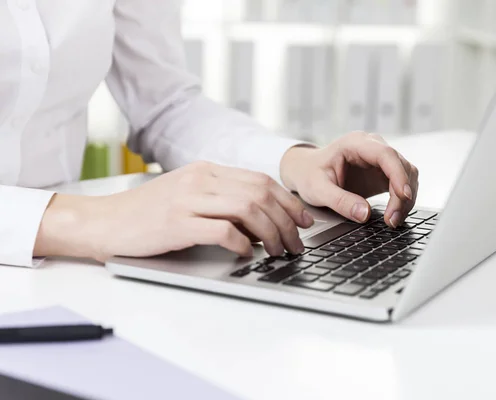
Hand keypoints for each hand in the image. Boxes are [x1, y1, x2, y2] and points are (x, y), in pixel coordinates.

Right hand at [34, 162, 314, 260]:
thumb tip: (262, 219)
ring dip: (272, 233)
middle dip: (288, 220)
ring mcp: (188, 200)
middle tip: (297, 243)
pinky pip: (222, 230)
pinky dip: (242, 243)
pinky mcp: (177, 223)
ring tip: (279, 252)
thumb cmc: (147, 214)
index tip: (304, 220)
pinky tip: (248, 254)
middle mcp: (201, 180)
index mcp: (206, 170)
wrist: (104, 221)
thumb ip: (222, 200)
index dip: (289, 201)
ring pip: (248, 209)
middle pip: (261, 193)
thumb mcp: (188, 196)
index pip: (261, 180)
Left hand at [280, 131, 418, 227]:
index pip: (385, 154)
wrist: (306, 171)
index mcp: (355, 143)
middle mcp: (372, 146)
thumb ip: (339, 201)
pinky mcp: (383, 172)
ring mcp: (379, 159)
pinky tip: (393, 215)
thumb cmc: (310, 174)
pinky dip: (402, 200)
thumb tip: (363, 214)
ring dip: (405, 198)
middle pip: (400, 165)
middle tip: (392, 220)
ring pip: (407, 174)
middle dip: (402, 194)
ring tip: (392, 221)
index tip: (404, 196)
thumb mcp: (317, 189)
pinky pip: (402, 183)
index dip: (398, 174)